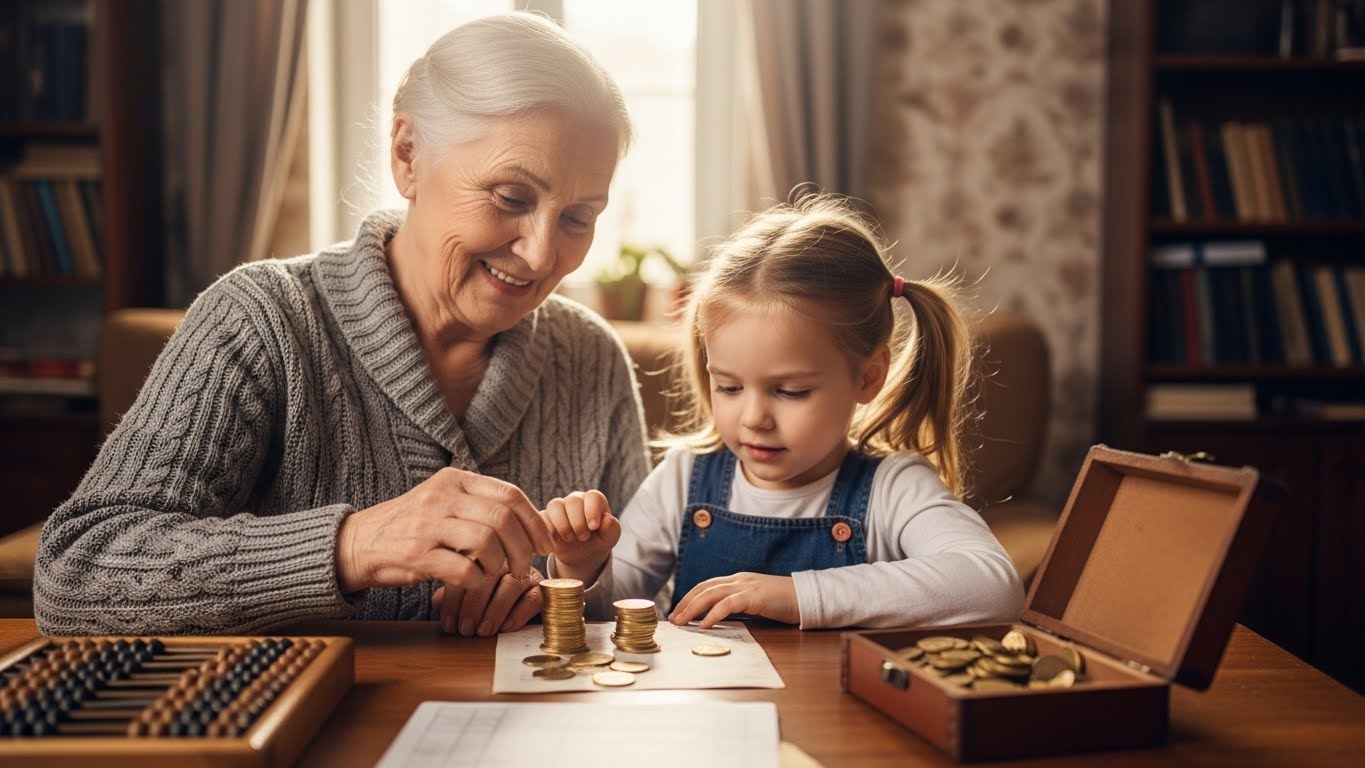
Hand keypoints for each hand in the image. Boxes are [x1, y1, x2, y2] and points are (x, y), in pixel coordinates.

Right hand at [335, 466, 552, 594]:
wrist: (358, 543)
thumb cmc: (412, 525)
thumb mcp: (444, 500)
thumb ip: (480, 504)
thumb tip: (531, 521)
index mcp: (454, 480)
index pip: (509, 495)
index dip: (535, 521)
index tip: (545, 543)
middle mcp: (442, 497)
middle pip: (502, 518)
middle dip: (523, 546)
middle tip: (524, 565)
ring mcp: (427, 525)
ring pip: (486, 542)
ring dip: (500, 564)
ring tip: (497, 573)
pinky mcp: (416, 555)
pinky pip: (464, 569)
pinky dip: (477, 580)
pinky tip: (474, 581)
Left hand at [431, 565, 544, 635]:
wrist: (522, 599)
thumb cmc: (487, 595)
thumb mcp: (466, 593)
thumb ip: (451, 594)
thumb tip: (436, 601)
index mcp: (481, 555)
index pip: (466, 569)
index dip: (454, 598)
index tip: (448, 623)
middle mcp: (505, 558)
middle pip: (489, 575)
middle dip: (473, 606)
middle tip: (464, 630)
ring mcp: (526, 571)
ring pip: (512, 584)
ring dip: (495, 611)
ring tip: (482, 631)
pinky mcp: (543, 588)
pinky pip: (532, 598)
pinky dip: (517, 615)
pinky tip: (504, 628)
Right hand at [541, 490, 619, 583]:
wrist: (582, 556)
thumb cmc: (598, 543)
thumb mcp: (609, 539)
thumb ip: (612, 529)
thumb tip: (607, 518)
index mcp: (594, 501)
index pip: (593, 496)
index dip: (592, 510)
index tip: (594, 527)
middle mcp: (576, 500)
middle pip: (573, 500)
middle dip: (578, 522)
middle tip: (583, 537)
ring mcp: (559, 508)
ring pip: (555, 505)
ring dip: (562, 525)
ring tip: (570, 539)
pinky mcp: (545, 518)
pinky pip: (541, 517)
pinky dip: (548, 530)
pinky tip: (556, 541)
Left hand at [669, 572, 798, 627]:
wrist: (808, 597)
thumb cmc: (785, 602)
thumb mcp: (757, 602)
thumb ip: (739, 606)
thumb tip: (718, 619)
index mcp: (739, 580)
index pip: (707, 586)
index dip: (690, 598)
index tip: (678, 613)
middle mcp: (739, 580)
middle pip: (704, 588)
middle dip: (685, 603)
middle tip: (673, 620)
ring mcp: (747, 586)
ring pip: (711, 594)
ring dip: (693, 609)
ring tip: (681, 623)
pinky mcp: (755, 596)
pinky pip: (728, 604)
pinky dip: (713, 614)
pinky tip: (704, 625)